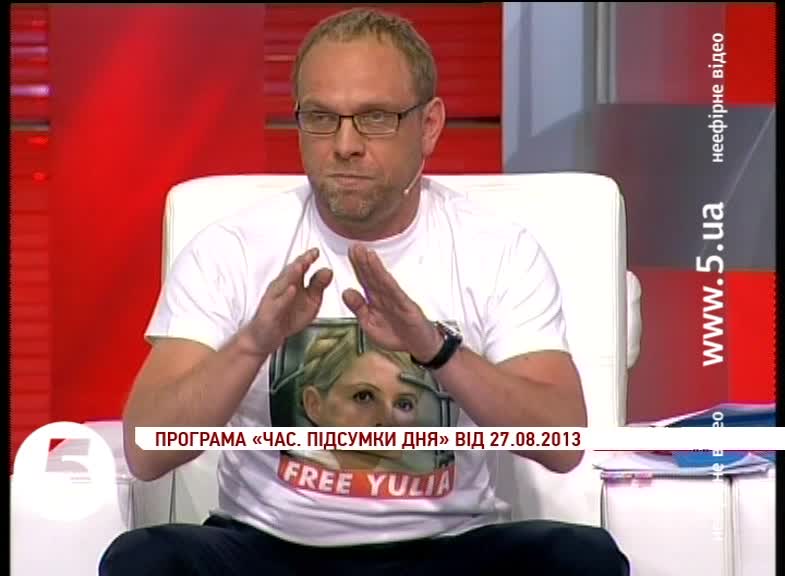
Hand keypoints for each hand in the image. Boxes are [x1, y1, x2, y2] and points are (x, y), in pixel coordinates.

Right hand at [245, 248, 332, 352]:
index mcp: (292, 282)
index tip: (317, 251)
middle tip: (311, 254)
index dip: (309, 258)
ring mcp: (274, 298)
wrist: (266, 337)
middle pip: (291, 271)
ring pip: (283, 283)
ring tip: (301, 266)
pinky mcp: (270, 311)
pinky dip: (285, 296)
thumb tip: (328, 270)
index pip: (300, 267)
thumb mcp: (310, 302)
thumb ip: (318, 286)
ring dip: (292, 274)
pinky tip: (292, 290)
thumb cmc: (288, 317)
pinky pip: (278, 303)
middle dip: (301, 262)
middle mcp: (282, 287)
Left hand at [342, 245, 440, 360]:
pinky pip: (394, 291)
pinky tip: (380, 270)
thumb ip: (358, 309)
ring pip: (382, 280)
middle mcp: (385, 296)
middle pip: (372, 276)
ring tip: (365, 252)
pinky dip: (386, 280)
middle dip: (363, 261)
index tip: (350, 251)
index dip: (358, 266)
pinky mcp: (405, 305)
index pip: (365, 279)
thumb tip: (346, 291)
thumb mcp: (369, 324)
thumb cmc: (396, 335)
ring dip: (373, 266)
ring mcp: (396, 299)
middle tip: (355, 246)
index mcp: (376, 300)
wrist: (419, 346)